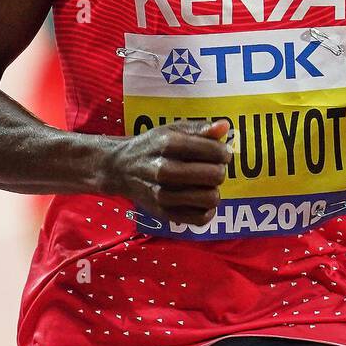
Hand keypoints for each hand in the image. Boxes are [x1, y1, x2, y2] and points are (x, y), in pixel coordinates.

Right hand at [105, 119, 231, 224]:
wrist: (120, 168)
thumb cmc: (152, 146)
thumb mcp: (172, 130)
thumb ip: (200, 128)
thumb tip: (225, 127)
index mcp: (169, 144)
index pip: (214, 152)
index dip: (224, 153)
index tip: (221, 153)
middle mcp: (164, 169)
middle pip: (215, 175)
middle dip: (220, 170)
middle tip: (212, 168)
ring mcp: (163, 194)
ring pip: (210, 199)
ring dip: (214, 191)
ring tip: (205, 184)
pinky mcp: (163, 213)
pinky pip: (200, 219)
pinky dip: (207, 211)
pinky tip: (201, 200)